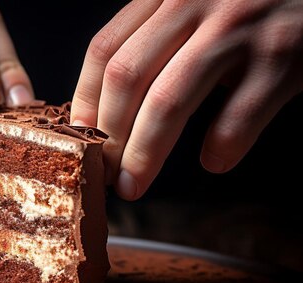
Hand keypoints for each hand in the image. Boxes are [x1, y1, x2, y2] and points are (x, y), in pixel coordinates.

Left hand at [71, 0, 302, 199]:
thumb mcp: (194, 5)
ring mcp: (239, 28)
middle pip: (126, 78)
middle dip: (108, 136)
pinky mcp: (282, 56)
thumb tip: (110, 106)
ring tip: (134, 184)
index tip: (80, 137)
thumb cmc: (249, 5)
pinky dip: (220, 149)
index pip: (104, 50)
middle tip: (105, 173)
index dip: (85, 100)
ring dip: (144, 154)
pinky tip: (214, 161)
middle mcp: (194, 4)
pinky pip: (236, 117)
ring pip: (168, 102)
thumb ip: (156, 37)